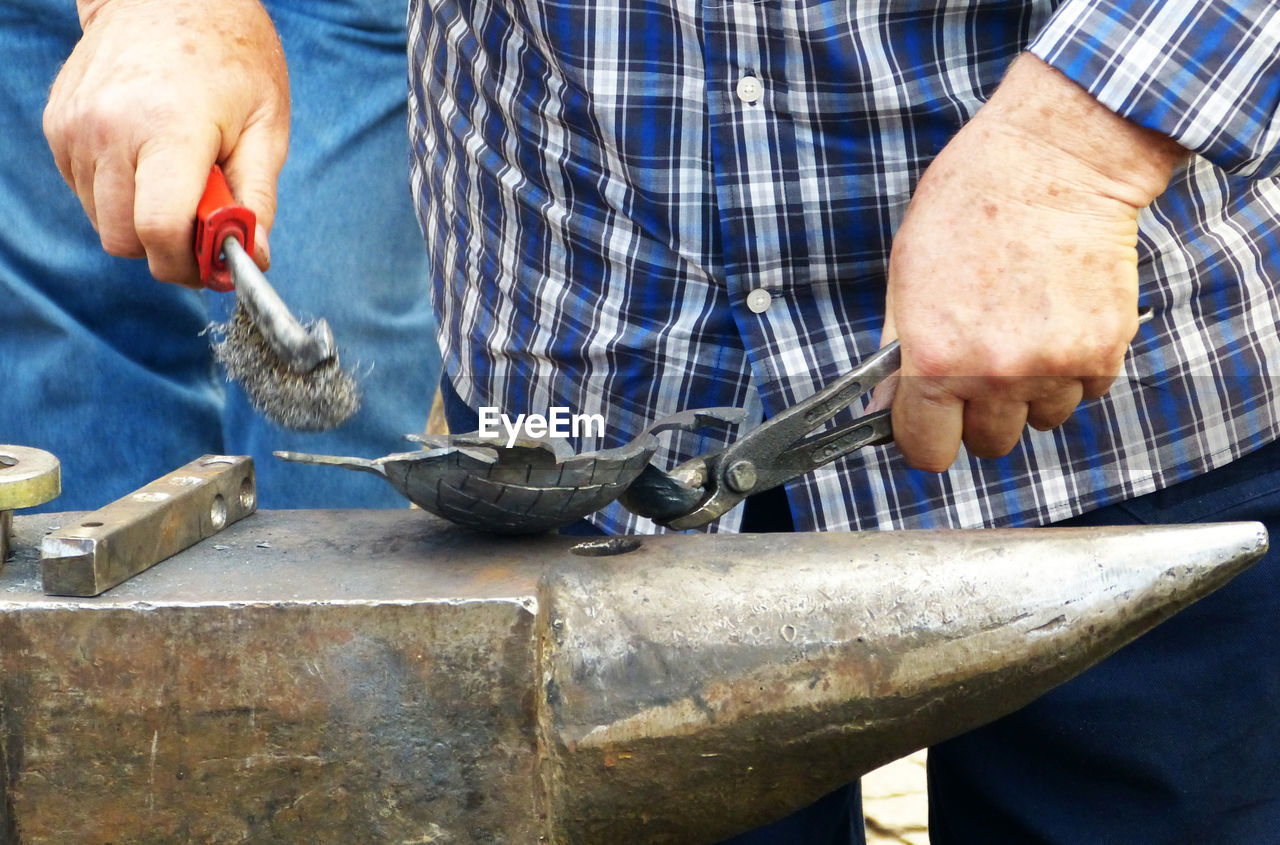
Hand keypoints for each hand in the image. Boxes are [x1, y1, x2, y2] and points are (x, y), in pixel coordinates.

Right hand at [44, 0, 289, 286]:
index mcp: (167, 128)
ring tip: (178, 180)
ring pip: (102, 222)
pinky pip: (86, 192)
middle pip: (124, 238)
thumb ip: (257, 199)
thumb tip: (252, 258)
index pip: (157, 230)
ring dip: (141, 221)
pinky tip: (148, 161)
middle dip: (166, 247)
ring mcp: (74, 127)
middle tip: (203, 226)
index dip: (185, 264)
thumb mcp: (266, 127)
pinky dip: (119, 194)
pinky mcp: (57, 125)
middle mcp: (108, 129)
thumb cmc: (231, 57)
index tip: (213, 264)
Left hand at [881, 54, 1186, 471]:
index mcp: (936, 361)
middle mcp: (996, 374)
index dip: (927, 436)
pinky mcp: (1104, 351)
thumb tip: (884, 412)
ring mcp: (1055, 367)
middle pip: (987, 445)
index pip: (927, 451)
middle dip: (979, 414)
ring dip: (1030, 392)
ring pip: (1039, 420)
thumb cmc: (969, 205)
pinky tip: (1058, 318)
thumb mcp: (906, 278)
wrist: (1055, 159)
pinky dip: (1073, 370)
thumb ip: (897, 356)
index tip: (931, 419)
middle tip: (980, 364)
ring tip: (1024, 330)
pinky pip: (1084, 392)